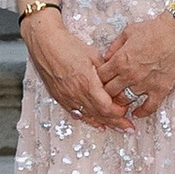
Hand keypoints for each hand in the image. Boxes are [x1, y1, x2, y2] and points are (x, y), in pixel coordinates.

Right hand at [18, 10, 132, 130]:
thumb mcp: (93, 55)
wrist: (45, 44)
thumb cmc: (67, 46)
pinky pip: (77, 114)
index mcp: (87, 83)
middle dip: (117, 123)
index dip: (119, 111)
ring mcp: (67, 98)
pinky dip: (90, 120)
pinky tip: (98, 124)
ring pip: (90, 117)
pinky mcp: (60, 98)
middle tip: (129, 128)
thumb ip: (106, 71)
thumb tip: (117, 80)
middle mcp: (77, 94)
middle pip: (100, 115)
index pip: (107, 107)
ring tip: (118, 129)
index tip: (127, 109)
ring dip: (105, 124)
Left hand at [95, 12, 174, 120]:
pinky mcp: (160, 89)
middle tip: (106, 92)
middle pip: (109, 92)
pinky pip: (149, 107)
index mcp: (120, 60)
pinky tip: (136, 113)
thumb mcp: (129, 32)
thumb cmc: (154, 29)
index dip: (97, 78)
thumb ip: (115, 46)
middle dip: (105, 92)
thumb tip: (106, 57)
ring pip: (125, 101)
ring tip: (119, 102)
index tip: (99, 79)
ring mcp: (145, 84)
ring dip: (120, 102)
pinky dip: (141, 112)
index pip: (101, 77)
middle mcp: (130, 75)